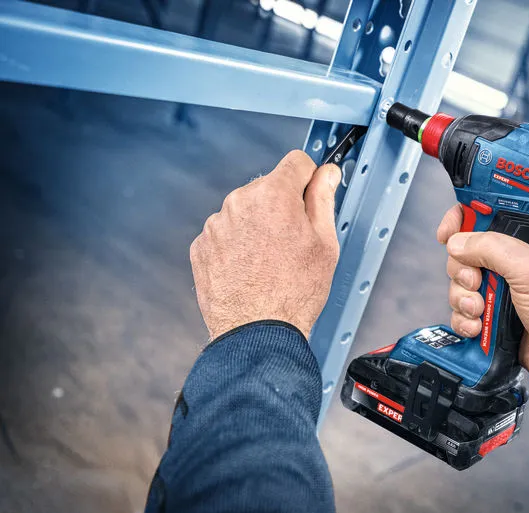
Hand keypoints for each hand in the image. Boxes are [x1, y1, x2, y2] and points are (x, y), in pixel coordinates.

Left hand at [190, 150, 340, 339]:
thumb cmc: (294, 292)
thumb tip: (326, 174)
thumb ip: (323, 199)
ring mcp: (216, 224)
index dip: (309, 178)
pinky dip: (237, 246)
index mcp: (274, 194)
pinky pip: (225, 234)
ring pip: (245, 211)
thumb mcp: (325, 243)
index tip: (311, 195)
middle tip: (293, 242)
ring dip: (258, 226)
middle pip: (268, 188)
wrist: (257, 333)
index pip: (296, 162)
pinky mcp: (201, 246)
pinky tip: (250, 270)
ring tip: (270, 262)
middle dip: (282, 206)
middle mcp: (239, 201)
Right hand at [437, 205, 528, 385]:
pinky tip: (478, 327)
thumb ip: (493, 248)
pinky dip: (464, 319)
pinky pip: (462, 310)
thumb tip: (457, 243)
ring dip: (464, 299)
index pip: (486, 216)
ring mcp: (500, 288)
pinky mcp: (492, 313)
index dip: (462, 220)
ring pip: (460, 283)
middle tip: (477, 283)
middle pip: (464, 252)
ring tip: (481, 311)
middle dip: (463, 271)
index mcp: (527, 238)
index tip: (447, 233)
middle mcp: (511, 260)